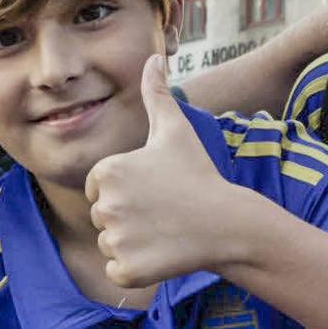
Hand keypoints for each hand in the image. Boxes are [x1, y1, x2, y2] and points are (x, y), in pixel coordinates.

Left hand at [85, 55, 249, 287]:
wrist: (228, 223)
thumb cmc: (199, 174)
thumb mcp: (176, 131)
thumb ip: (157, 94)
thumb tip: (154, 57)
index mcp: (107, 171)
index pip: (99, 187)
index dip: (126, 189)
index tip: (154, 189)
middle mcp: (104, 206)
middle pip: (102, 216)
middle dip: (128, 216)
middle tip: (163, 211)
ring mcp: (115, 240)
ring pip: (110, 244)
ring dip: (132, 242)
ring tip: (165, 231)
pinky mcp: (127, 270)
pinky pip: (118, 271)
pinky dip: (137, 268)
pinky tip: (162, 254)